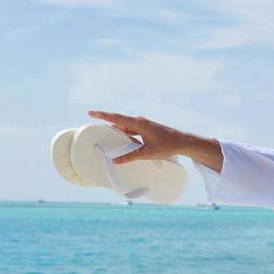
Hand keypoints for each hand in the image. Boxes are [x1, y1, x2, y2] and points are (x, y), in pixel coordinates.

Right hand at [85, 110, 223, 172]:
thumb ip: (131, 156)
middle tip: (94, 127)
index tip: (91, 113)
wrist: (183, 142)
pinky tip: (122, 143)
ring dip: (116, 132)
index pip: (117, 118)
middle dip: (106, 123)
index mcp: (139, 124)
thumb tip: (115, 160)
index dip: (103, 115)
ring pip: (125, 127)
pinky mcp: (145, 129)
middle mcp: (139, 122)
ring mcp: (143, 125)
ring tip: (106, 138)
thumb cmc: (167, 145)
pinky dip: (125, 136)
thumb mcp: (147, 153)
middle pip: (119, 122)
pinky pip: (131, 131)